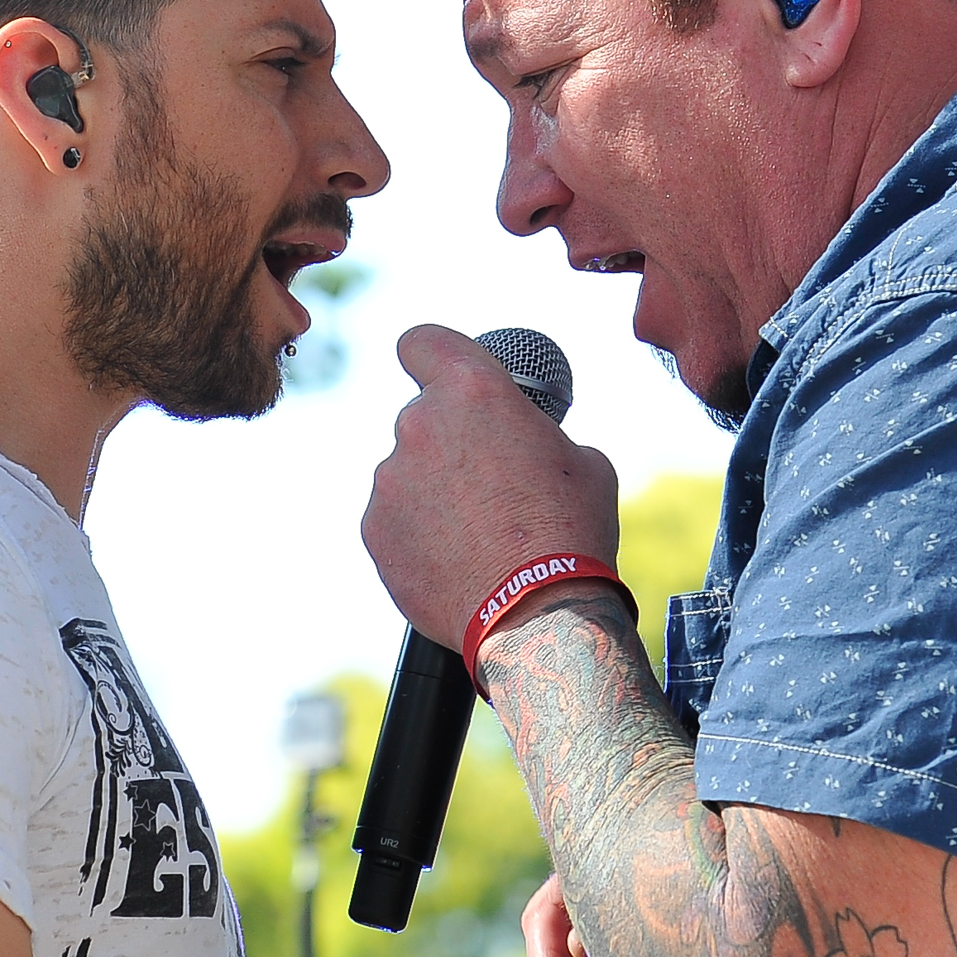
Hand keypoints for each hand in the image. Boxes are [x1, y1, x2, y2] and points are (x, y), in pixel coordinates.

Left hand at [362, 325, 620, 645]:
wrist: (537, 614)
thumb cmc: (571, 531)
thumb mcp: (583, 460)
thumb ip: (536, 433)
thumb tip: (526, 442)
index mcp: (473, 391)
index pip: (422, 343)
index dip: (430, 355)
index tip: (438, 373)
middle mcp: (420, 425)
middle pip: (423, 418)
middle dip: (450, 443)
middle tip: (489, 484)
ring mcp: (389, 479)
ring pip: (406, 473)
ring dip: (432, 492)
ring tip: (477, 535)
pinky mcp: (374, 530)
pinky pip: (392, 519)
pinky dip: (416, 534)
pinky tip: (455, 559)